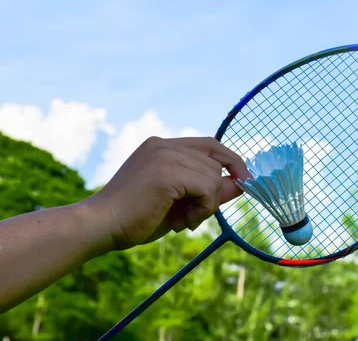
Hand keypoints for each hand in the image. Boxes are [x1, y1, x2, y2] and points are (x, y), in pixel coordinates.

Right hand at [87, 136, 250, 250]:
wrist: (100, 227)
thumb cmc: (136, 218)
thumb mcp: (180, 202)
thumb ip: (209, 190)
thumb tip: (243, 183)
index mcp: (162, 146)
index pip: (210, 144)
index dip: (231, 161)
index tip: (243, 181)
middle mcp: (164, 144)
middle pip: (215, 163)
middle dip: (214, 194)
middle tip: (192, 218)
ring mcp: (164, 155)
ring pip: (213, 177)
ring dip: (206, 206)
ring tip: (183, 222)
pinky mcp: (166, 172)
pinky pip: (207, 188)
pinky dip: (203, 209)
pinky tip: (181, 223)